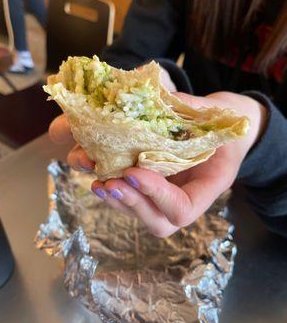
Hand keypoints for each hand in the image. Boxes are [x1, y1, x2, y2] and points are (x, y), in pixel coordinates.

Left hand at [49, 91, 267, 236]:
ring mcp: (170, 198)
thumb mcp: (215, 114)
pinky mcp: (155, 190)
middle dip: (132, 203)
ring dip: (118, 201)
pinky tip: (98, 175)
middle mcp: (189, 198)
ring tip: (98, 183)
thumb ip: (191, 110)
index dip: (157, 195)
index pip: (182, 208)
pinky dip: (115, 192)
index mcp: (210, 185)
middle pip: (159, 222)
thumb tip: (158, 100)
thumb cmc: (222, 122)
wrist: (223, 131)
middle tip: (110, 182)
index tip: (134, 170)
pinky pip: (134, 200)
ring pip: (142, 214)